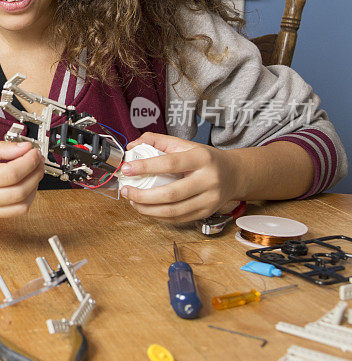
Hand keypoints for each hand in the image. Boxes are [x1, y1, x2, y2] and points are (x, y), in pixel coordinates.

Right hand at [0, 140, 44, 218]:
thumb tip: (24, 149)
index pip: (8, 175)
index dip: (27, 162)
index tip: (33, 150)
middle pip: (17, 193)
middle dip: (34, 174)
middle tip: (37, 159)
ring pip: (19, 207)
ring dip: (33, 188)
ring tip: (32, 170)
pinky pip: (12, 212)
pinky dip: (24, 198)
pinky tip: (22, 183)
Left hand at [120, 132, 240, 223]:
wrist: (235, 174)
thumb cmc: (205, 158)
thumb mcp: (185, 144)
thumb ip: (157, 141)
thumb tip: (132, 146)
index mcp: (202, 158)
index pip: (170, 163)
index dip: (146, 167)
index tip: (127, 169)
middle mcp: (208, 180)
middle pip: (171, 193)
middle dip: (143, 195)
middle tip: (126, 191)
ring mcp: (209, 199)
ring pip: (173, 211)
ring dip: (148, 209)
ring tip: (133, 201)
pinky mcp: (206, 213)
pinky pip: (178, 219)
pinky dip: (158, 216)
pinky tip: (147, 209)